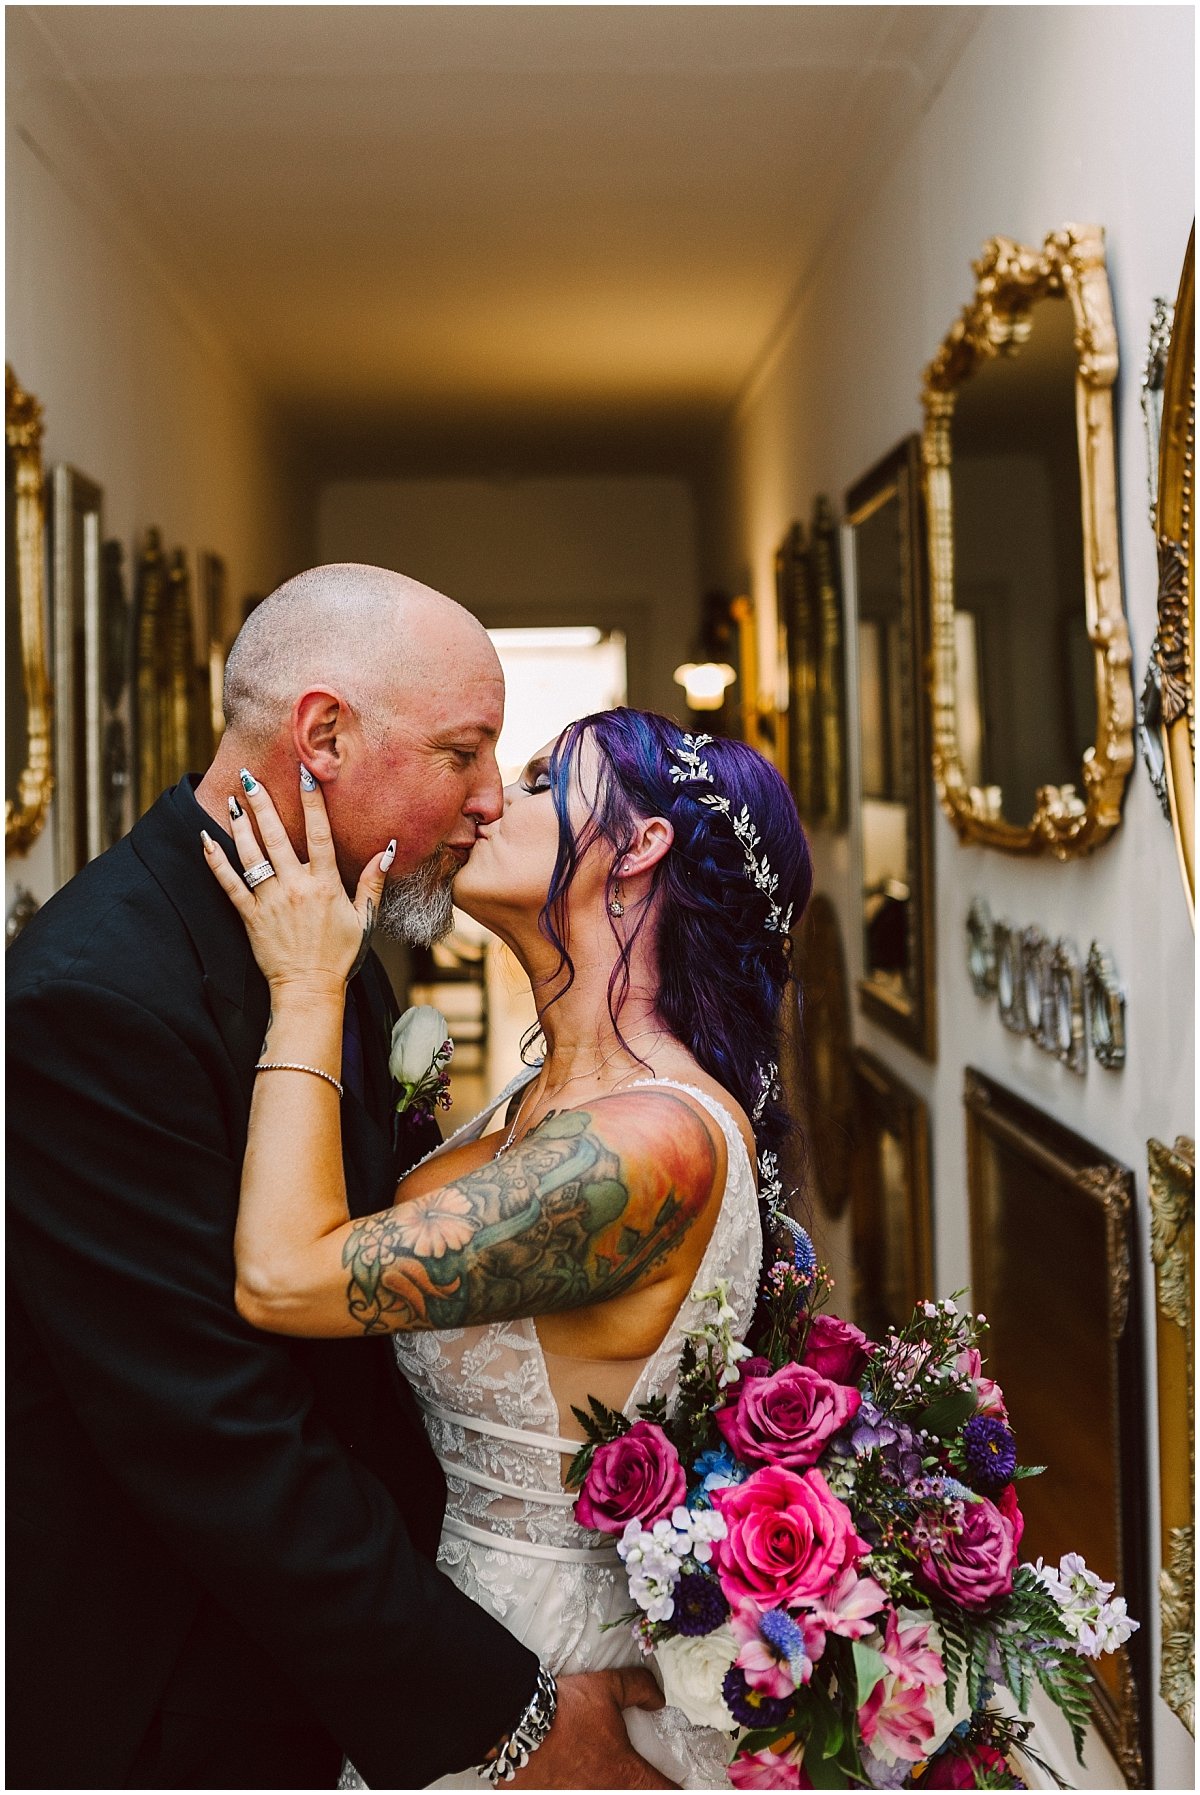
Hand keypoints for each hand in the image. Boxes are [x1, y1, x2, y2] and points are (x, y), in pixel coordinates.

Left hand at [202, 770, 392, 994]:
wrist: (308, 990)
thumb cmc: (339, 955)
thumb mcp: (364, 918)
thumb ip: (373, 882)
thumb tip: (387, 850)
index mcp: (325, 884)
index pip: (319, 834)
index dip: (313, 803)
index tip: (306, 775)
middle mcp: (295, 887)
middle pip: (276, 836)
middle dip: (261, 803)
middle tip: (249, 777)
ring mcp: (270, 901)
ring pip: (251, 855)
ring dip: (239, 825)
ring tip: (231, 800)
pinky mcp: (250, 916)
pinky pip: (229, 883)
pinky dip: (215, 861)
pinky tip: (206, 839)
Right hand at [510, 1668, 675, 1788]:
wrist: (515, 1724)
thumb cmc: (565, 1709)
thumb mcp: (607, 1687)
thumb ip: (638, 1689)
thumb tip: (657, 1699)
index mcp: (624, 1774)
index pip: (664, 1792)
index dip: (675, 1788)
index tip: (675, 1784)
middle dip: (638, 1787)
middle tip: (634, 1776)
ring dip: (607, 1785)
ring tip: (594, 1771)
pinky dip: (576, 1786)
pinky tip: (572, 1777)